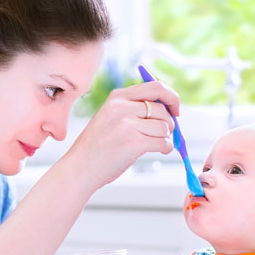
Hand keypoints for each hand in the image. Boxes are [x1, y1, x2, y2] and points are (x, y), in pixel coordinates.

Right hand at [64, 81, 179, 190]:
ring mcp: (127, 125)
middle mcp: (121, 107)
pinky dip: (166, 148)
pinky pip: (163, 142)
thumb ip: (133, 107)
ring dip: (166, 137)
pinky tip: (159, 151)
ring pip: (164, 126)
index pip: (155, 87)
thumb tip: (168, 107)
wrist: (79, 167)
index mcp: (117, 97)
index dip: (171, 97)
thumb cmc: (97, 145)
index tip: (175, 109)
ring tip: (155, 144)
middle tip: (165, 133)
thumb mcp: (110, 116)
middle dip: (170, 122)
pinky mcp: (133, 143)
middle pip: (162, 108)